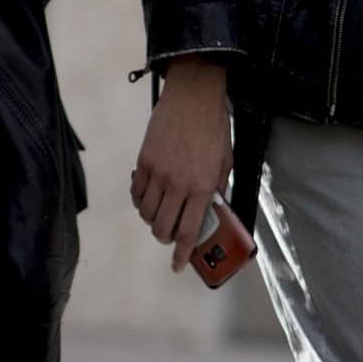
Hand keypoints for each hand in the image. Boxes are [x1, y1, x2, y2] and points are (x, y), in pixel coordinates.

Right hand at [130, 59, 233, 272]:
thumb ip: (217, 187)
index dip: (182, 254)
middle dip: (165, 237)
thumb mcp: (225, 161)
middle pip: (163, 228)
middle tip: (170, 234)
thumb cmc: (213, 126)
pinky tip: (148, 198)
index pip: (189, 232)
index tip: (178, 265)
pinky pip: (137, 193)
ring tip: (160, 214)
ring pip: (147, 214)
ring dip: (152, 220)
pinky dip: (140, 202)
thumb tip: (212, 208)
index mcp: (203, 187)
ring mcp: (158, 174)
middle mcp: (178, 185)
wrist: (193, 95)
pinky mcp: (144, 161)